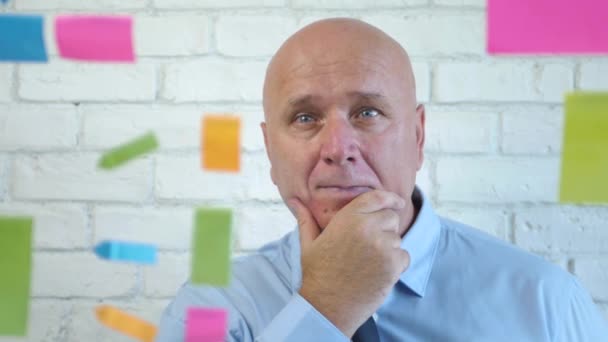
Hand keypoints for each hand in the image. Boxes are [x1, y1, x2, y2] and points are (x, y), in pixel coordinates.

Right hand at [289, 190, 409, 337]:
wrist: (326, 307)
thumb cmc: (317, 274)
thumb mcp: (309, 243)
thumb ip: (306, 219)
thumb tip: (294, 201)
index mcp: (348, 218)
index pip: (377, 197)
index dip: (390, 199)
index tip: (397, 202)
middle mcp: (367, 228)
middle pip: (391, 217)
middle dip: (385, 228)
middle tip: (369, 246)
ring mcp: (382, 246)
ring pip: (397, 238)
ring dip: (389, 248)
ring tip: (368, 263)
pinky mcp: (393, 265)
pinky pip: (404, 256)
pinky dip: (396, 265)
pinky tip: (376, 273)